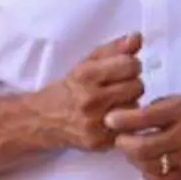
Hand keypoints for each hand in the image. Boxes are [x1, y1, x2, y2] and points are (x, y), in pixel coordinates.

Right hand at [28, 32, 144, 150]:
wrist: (43, 120)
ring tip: (115, 104)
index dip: (130, 66)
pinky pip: (130, 129)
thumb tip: (137, 37)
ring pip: (136, 108)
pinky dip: (126, 124)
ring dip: (130, 105)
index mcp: (86, 75)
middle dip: (131, 85)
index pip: (131, 65)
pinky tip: (114, 119)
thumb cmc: (70, 88)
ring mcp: (95, 123)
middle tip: (118, 88)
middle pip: (138, 87)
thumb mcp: (87, 63)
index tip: (123, 70)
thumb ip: (114, 49)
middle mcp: (90, 99)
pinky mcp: (101, 142)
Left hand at [105, 94, 180, 179]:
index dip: (122, 120)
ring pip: (150, 166)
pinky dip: (148, 173)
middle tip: (121, 138)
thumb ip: (154, 109)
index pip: (146, 117)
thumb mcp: (180, 99)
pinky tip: (149, 164)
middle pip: (144, 148)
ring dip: (135, 159)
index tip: (110, 119)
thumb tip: (124, 118)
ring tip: (134, 151)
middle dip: (125, 144)